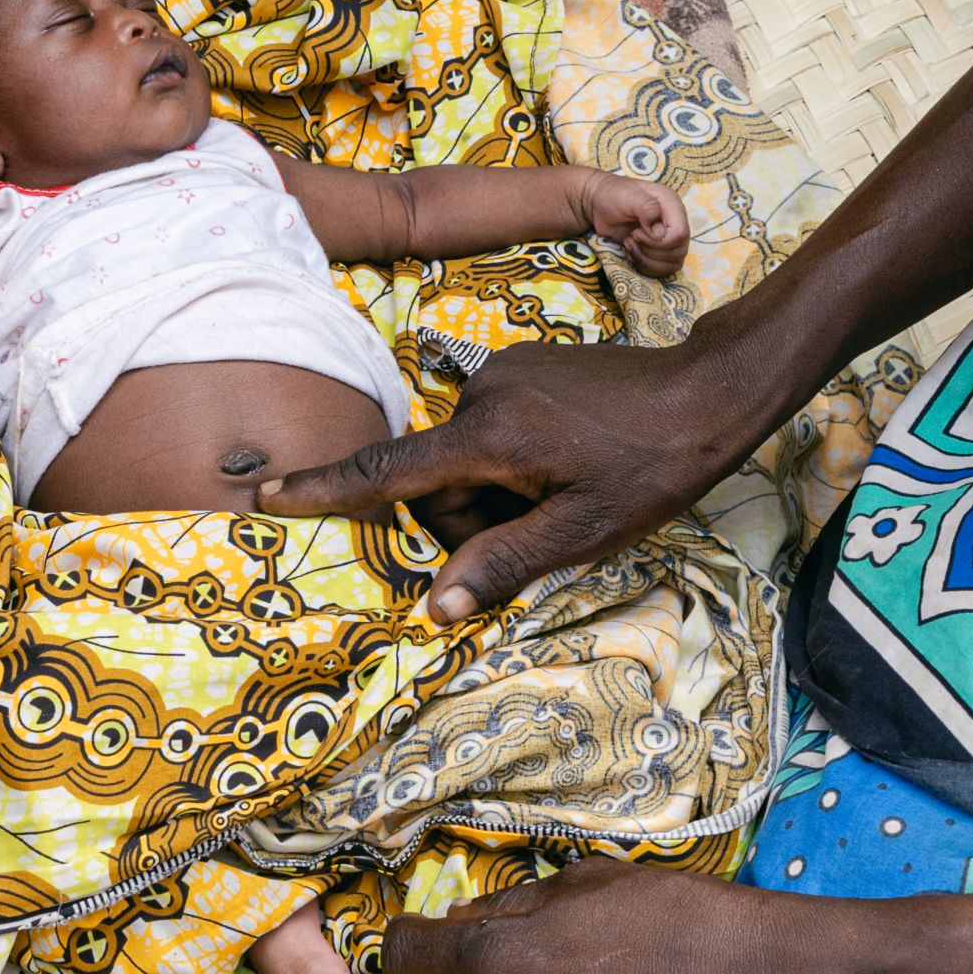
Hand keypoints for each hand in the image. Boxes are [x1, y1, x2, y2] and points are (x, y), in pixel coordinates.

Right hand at [257, 334, 776, 621]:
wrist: (708, 390)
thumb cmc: (653, 466)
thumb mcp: (584, 528)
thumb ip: (506, 561)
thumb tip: (438, 606)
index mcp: (488, 435)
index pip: (387, 471)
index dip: (322, 488)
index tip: (264, 494)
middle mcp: (481, 393)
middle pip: (436, 479)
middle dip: (473, 516)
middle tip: (547, 524)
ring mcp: (502, 374)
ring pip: (466, 459)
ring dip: (497, 490)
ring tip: (568, 490)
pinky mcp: (522, 366)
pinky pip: (491, 431)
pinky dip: (513, 461)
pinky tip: (570, 463)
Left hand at [577, 171, 689, 278]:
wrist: (599, 203)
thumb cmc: (613, 195)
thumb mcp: (629, 196)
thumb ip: (647, 209)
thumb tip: (660, 234)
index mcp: (672, 206)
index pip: (680, 234)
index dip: (658, 241)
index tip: (636, 232)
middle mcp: (674, 224)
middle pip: (678, 252)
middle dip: (650, 251)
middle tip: (632, 237)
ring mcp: (668, 239)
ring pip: (673, 264)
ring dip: (647, 260)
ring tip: (630, 243)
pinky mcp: (658, 252)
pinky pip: (662, 270)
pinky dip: (645, 266)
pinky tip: (631, 251)